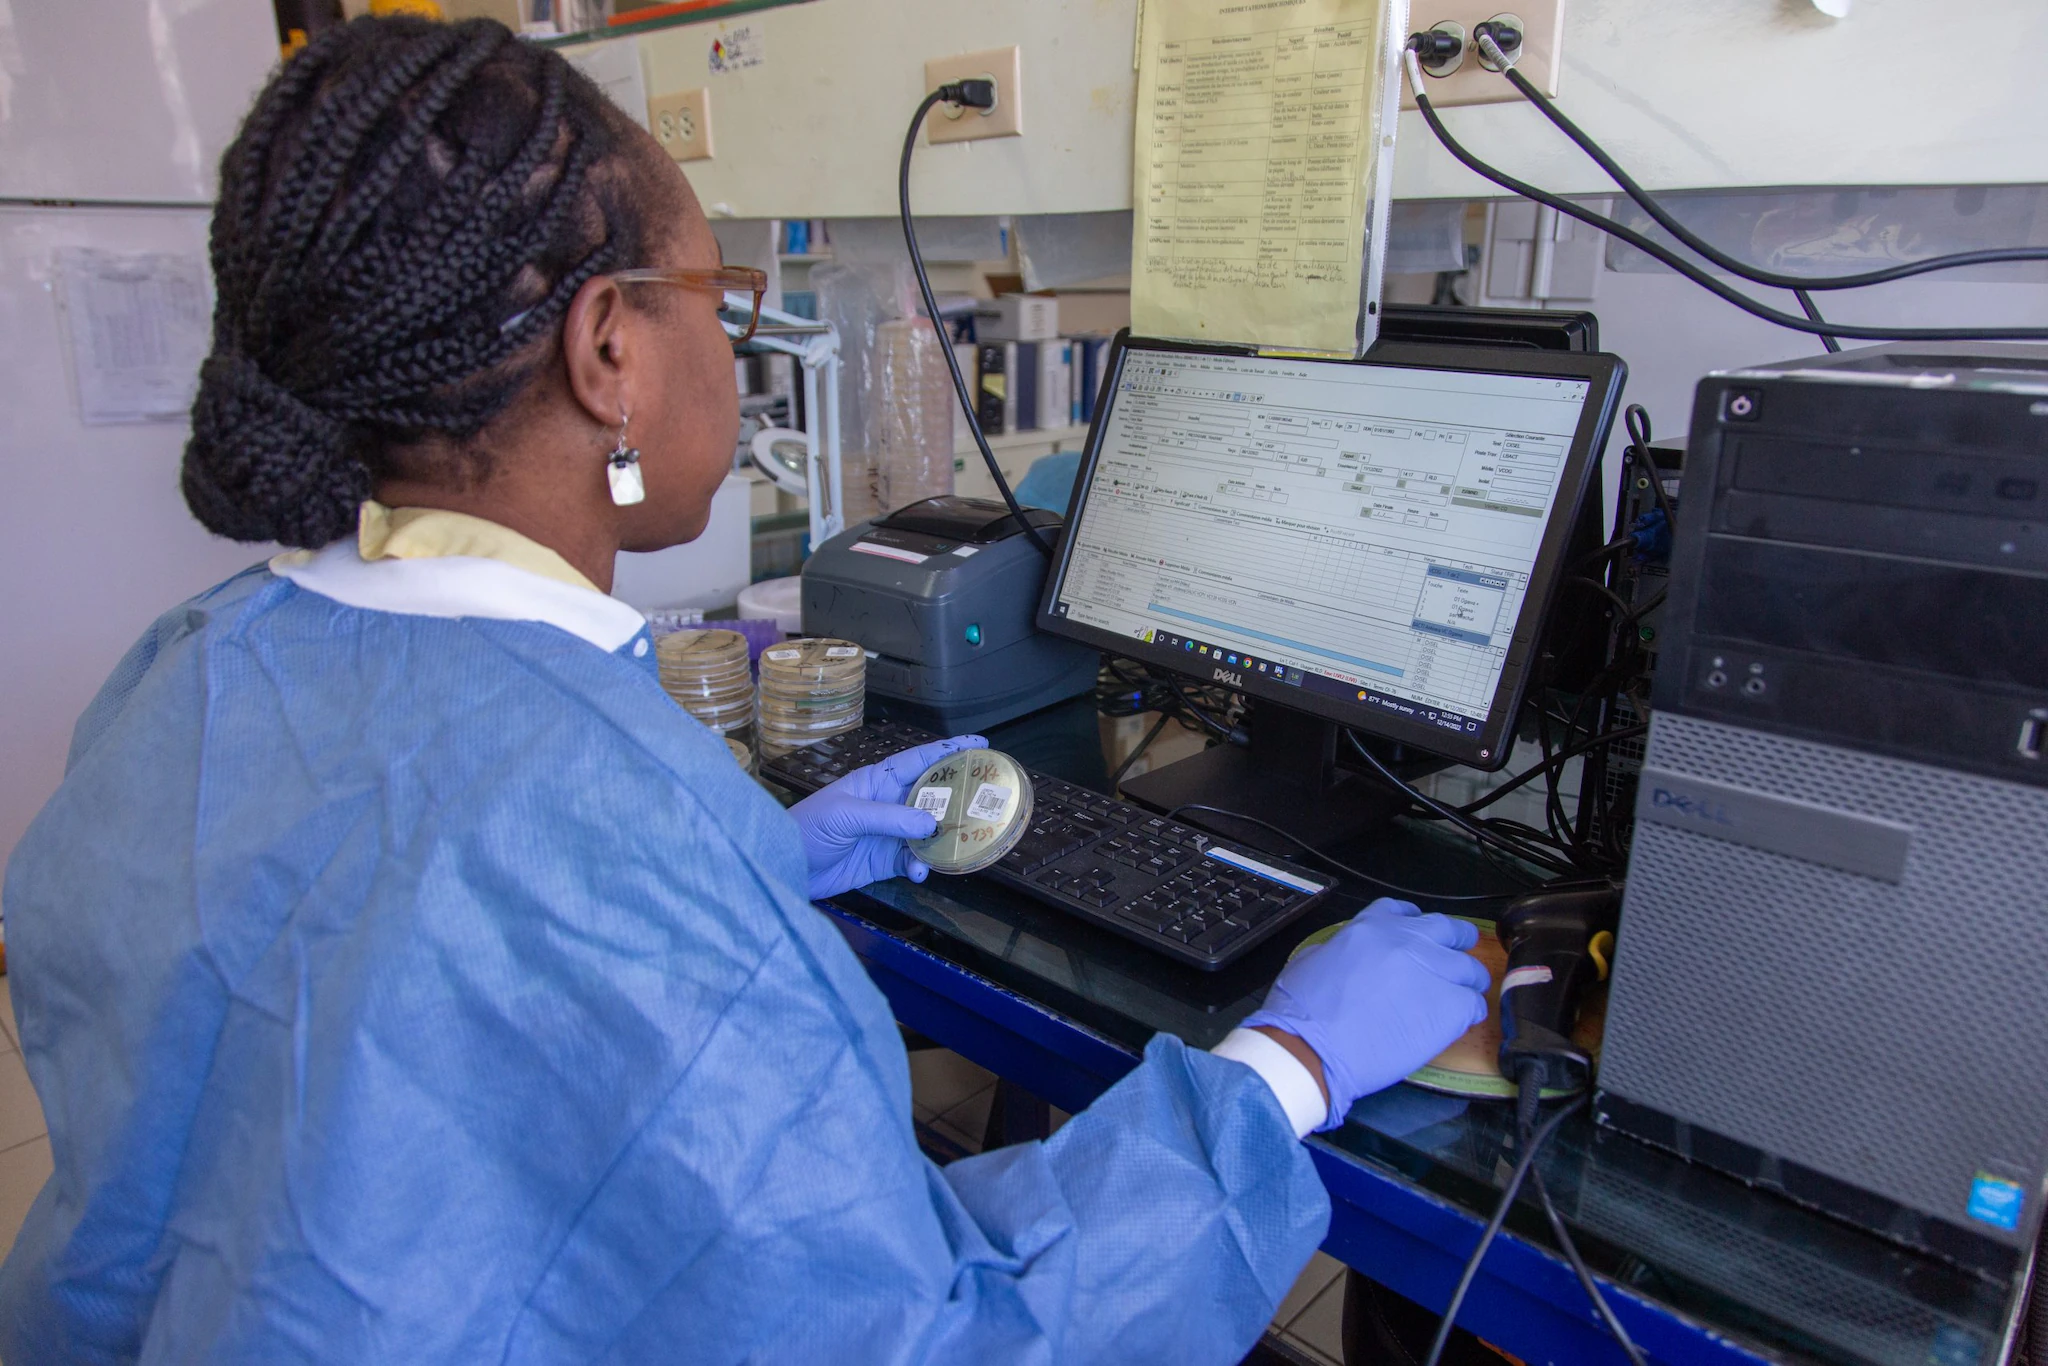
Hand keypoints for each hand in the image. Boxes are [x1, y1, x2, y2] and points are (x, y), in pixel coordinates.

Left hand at [787, 735, 988, 898]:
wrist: (784, 866)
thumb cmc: (807, 827)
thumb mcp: (845, 815)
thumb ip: (888, 817)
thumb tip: (930, 823)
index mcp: (878, 781)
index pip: (919, 761)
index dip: (949, 751)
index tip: (979, 746)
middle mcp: (889, 804)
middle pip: (932, 797)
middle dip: (957, 799)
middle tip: (985, 803)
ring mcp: (889, 834)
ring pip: (928, 832)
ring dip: (942, 840)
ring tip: (957, 846)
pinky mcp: (885, 862)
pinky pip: (914, 861)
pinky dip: (922, 866)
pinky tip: (920, 871)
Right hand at [1245, 899, 1490, 1129]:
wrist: (1313, 1047)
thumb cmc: (1301, 1011)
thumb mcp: (1311, 960)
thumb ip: (1340, 950)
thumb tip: (1348, 958)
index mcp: (1371, 927)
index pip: (1404, 912)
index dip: (1415, 924)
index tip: (1419, 936)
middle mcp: (1408, 941)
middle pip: (1451, 930)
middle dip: (1457, 942)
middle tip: (1456, 960)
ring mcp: (1433, 971)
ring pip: (1471, 969)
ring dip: (1466, 982)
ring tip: (1459, 1000)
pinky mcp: (1450, 1006)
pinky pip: (1474, 1004)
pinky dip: (1468, 1013)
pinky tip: (1456, 1024)